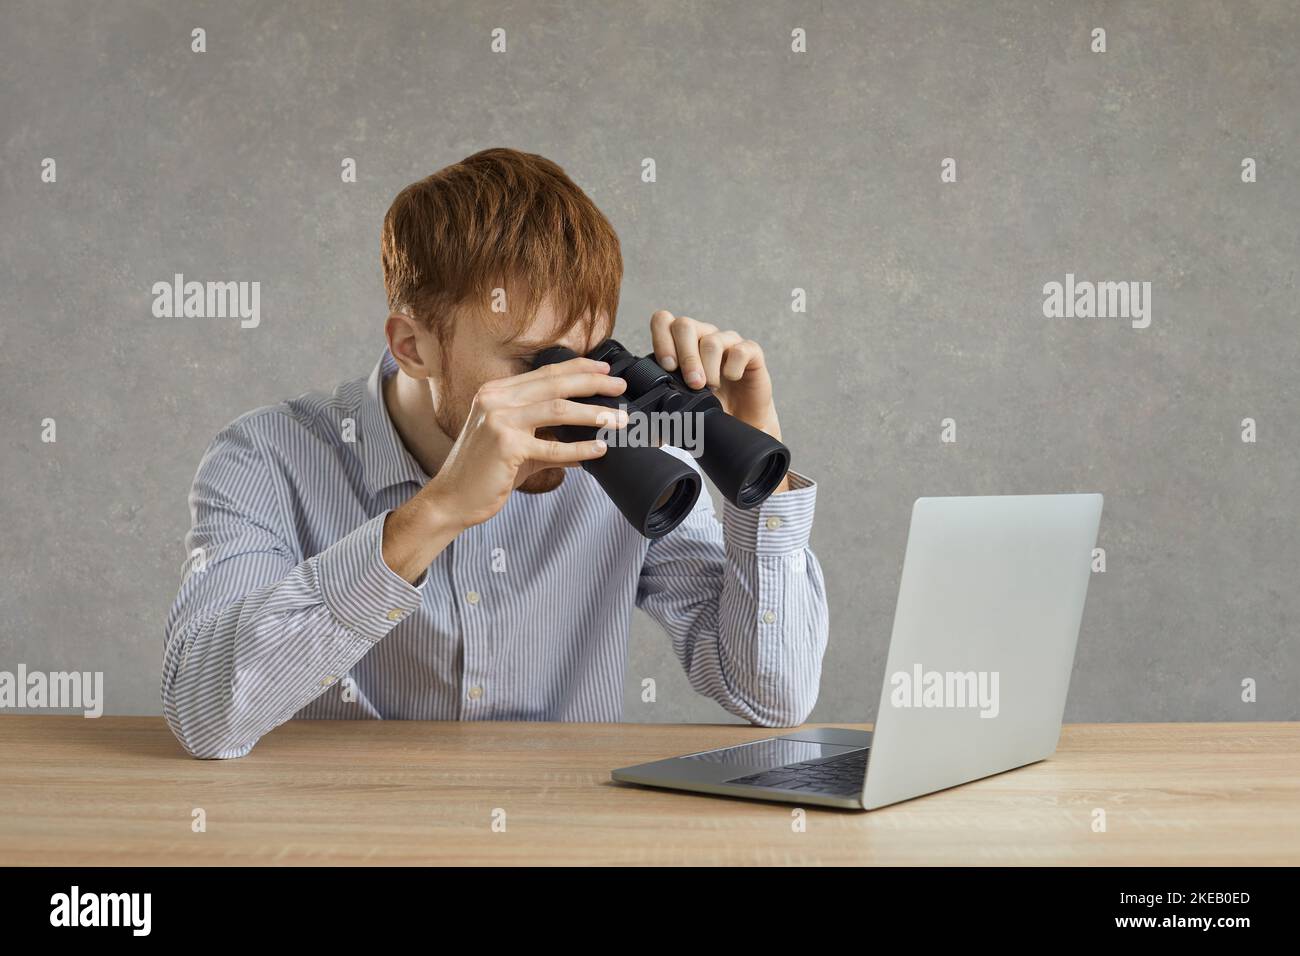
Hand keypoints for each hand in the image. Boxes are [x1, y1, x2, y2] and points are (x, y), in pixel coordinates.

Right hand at [424, 357, 628, 528]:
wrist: (452, 498)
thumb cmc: (484, 470)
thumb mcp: (514, 441)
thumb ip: (545, 432)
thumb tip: (588, 432)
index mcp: (496, 392)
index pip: (546, 373)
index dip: (579, 368)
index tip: (605, 371)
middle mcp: (495, 399)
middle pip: (555, 384)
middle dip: (593, 384)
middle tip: (620, 388)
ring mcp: (499, 421)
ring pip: (558, 410)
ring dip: (594, 414)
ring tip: (619, 419)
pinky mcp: (506, 447)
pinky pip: (553, 448)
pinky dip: (580, 449)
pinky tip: (600, 450)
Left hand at [649, 310, 781, 440]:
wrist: (741, 421)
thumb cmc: (710, 408)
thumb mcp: (681, 403)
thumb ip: (664, 401)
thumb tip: (643, 423)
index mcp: (681, 343)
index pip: (664, 321)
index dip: (661, 339)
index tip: (667, 367)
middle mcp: (703, 336)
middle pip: (685, 325)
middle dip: (685, 357)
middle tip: (692, 383)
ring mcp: (727, 342)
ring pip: (711, 340)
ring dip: (708, 368)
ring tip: (710, 388)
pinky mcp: (751, 352)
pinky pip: (741, 349)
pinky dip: (733, 367)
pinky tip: (732, 379)